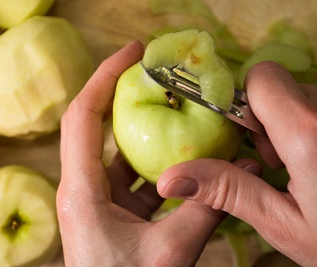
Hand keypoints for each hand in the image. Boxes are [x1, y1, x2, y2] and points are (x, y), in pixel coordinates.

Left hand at [57, 41, 225, 266]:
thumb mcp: (169, 253)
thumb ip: (204, 212)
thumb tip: (239, 173)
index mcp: (80, 192)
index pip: (82, 117)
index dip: (103, 76)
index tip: (132, 51)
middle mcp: (81, 189)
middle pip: (94, 125)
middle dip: (123, 93)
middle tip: (155, 70)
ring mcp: (94, 199)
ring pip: (115, 151)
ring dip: (142, 128)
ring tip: (171, 107)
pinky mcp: (109, 210)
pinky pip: (129, 174)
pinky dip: (152, 160)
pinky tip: (180, 155)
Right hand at [157, 61, 316, 265]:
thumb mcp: (284, 224)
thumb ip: (227, 191)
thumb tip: (170, 179)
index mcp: (309, 134)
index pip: (261, 78)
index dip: (245, 103)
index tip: (250, 138)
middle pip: (281, 87)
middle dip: (268, 119)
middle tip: (279, 162)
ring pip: (303, 95)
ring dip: (292, 124)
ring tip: (303, 165)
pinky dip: (312, 125)